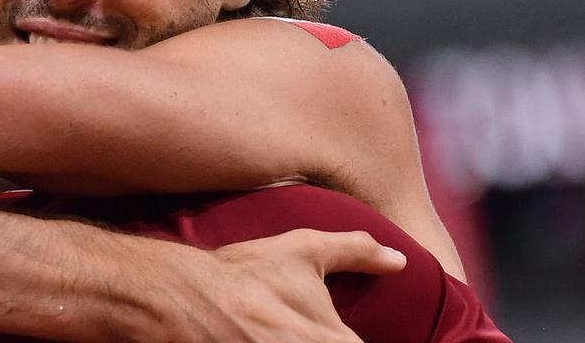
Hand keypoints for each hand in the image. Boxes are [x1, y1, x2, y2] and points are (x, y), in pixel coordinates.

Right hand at [157, 228, 405, 342]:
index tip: (341, 334)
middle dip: (328, 340)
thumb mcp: (304, 250)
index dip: (350, 340)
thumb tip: (399, 261)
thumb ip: (357, 251)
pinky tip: (266, 340)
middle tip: (306, 329)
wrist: (185, 299)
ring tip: (287, 333)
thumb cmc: (247, 274)